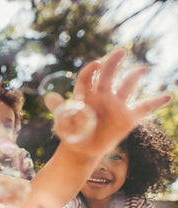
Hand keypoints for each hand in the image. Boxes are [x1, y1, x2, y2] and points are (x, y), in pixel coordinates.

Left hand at [46, 47, 171, 157]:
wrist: (82, 150)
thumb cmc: (71, 135)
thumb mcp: (62, 124)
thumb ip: (59, 110)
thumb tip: (49, 96)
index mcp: (84, 96)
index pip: (87, 78)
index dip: (91, 70)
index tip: (95, 64)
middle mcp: (101, 96)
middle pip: (108, 74)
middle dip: (113, 61)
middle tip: (121, 50)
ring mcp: (116, 106)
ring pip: (126, 86)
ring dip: (134, 76)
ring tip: (142, 69)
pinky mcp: (127, 118)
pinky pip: (144, 108)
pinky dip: (156, 102)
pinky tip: (167, 96)